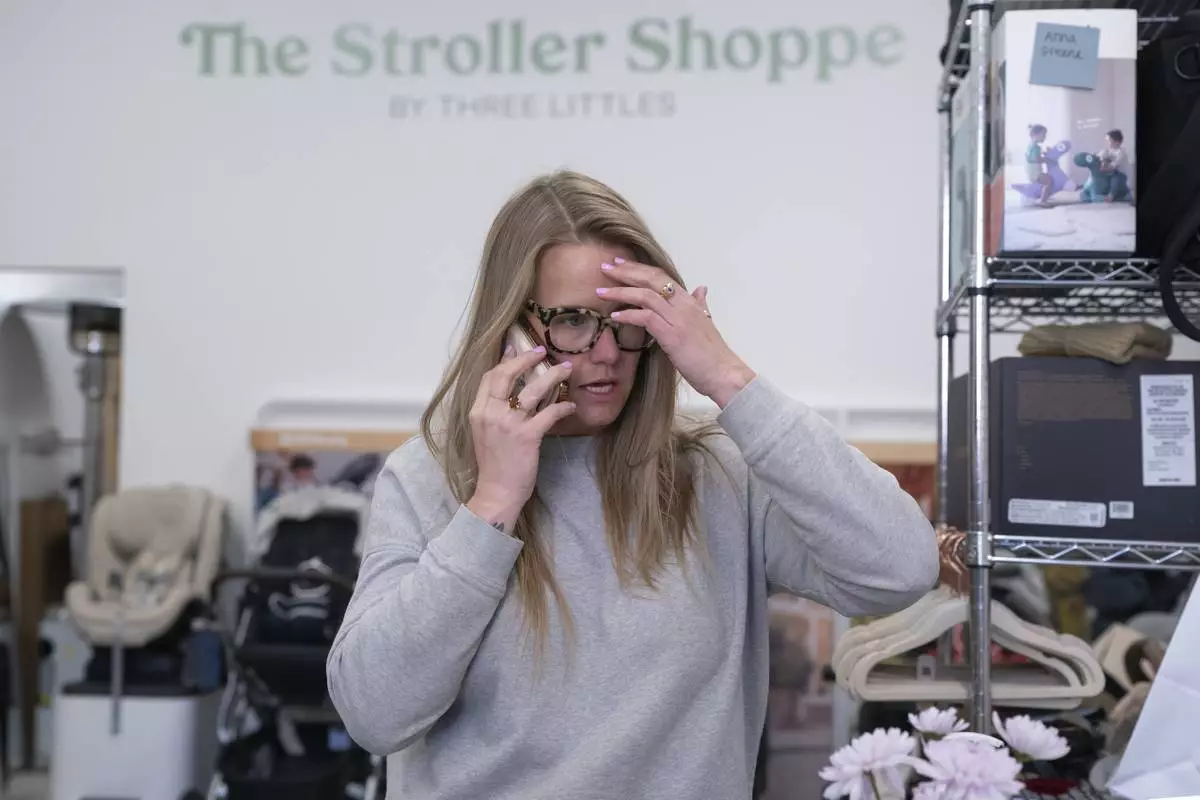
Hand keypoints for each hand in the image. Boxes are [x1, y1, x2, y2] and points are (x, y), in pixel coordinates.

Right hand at [466, 347, 576, 528]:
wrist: (497, 492)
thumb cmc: (494, 465)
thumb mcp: (486, 433)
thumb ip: (494, 411)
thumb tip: (511, 391)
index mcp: (478, 412)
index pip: (490, 377)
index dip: (505, 360)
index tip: (517, 347)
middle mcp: (491, 414)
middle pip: (507, 375)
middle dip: (526, 358)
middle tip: (543, 350)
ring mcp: (509, 424)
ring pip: (533, 390)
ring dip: (552, 376)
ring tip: (566, 369)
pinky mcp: (527, 436)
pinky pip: (549, 413)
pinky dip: (563, 407)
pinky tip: (571, 405)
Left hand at [599, 258, 755, 407]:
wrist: (725, 373)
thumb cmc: (713, 354)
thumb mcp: (706, 323)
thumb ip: (700, 304)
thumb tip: (701, 289)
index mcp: (690, 301)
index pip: (661, 276)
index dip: (639, 268)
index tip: (621, 263)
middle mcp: (684, 305)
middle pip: (651, 279)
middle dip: (626, 271)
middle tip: (605, 267)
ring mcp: (678, 319)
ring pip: (645, 295)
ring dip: (620, 291)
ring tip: (600, 292)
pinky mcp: (672, 335)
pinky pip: (646, 318)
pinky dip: (628, 314)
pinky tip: (615, 315)